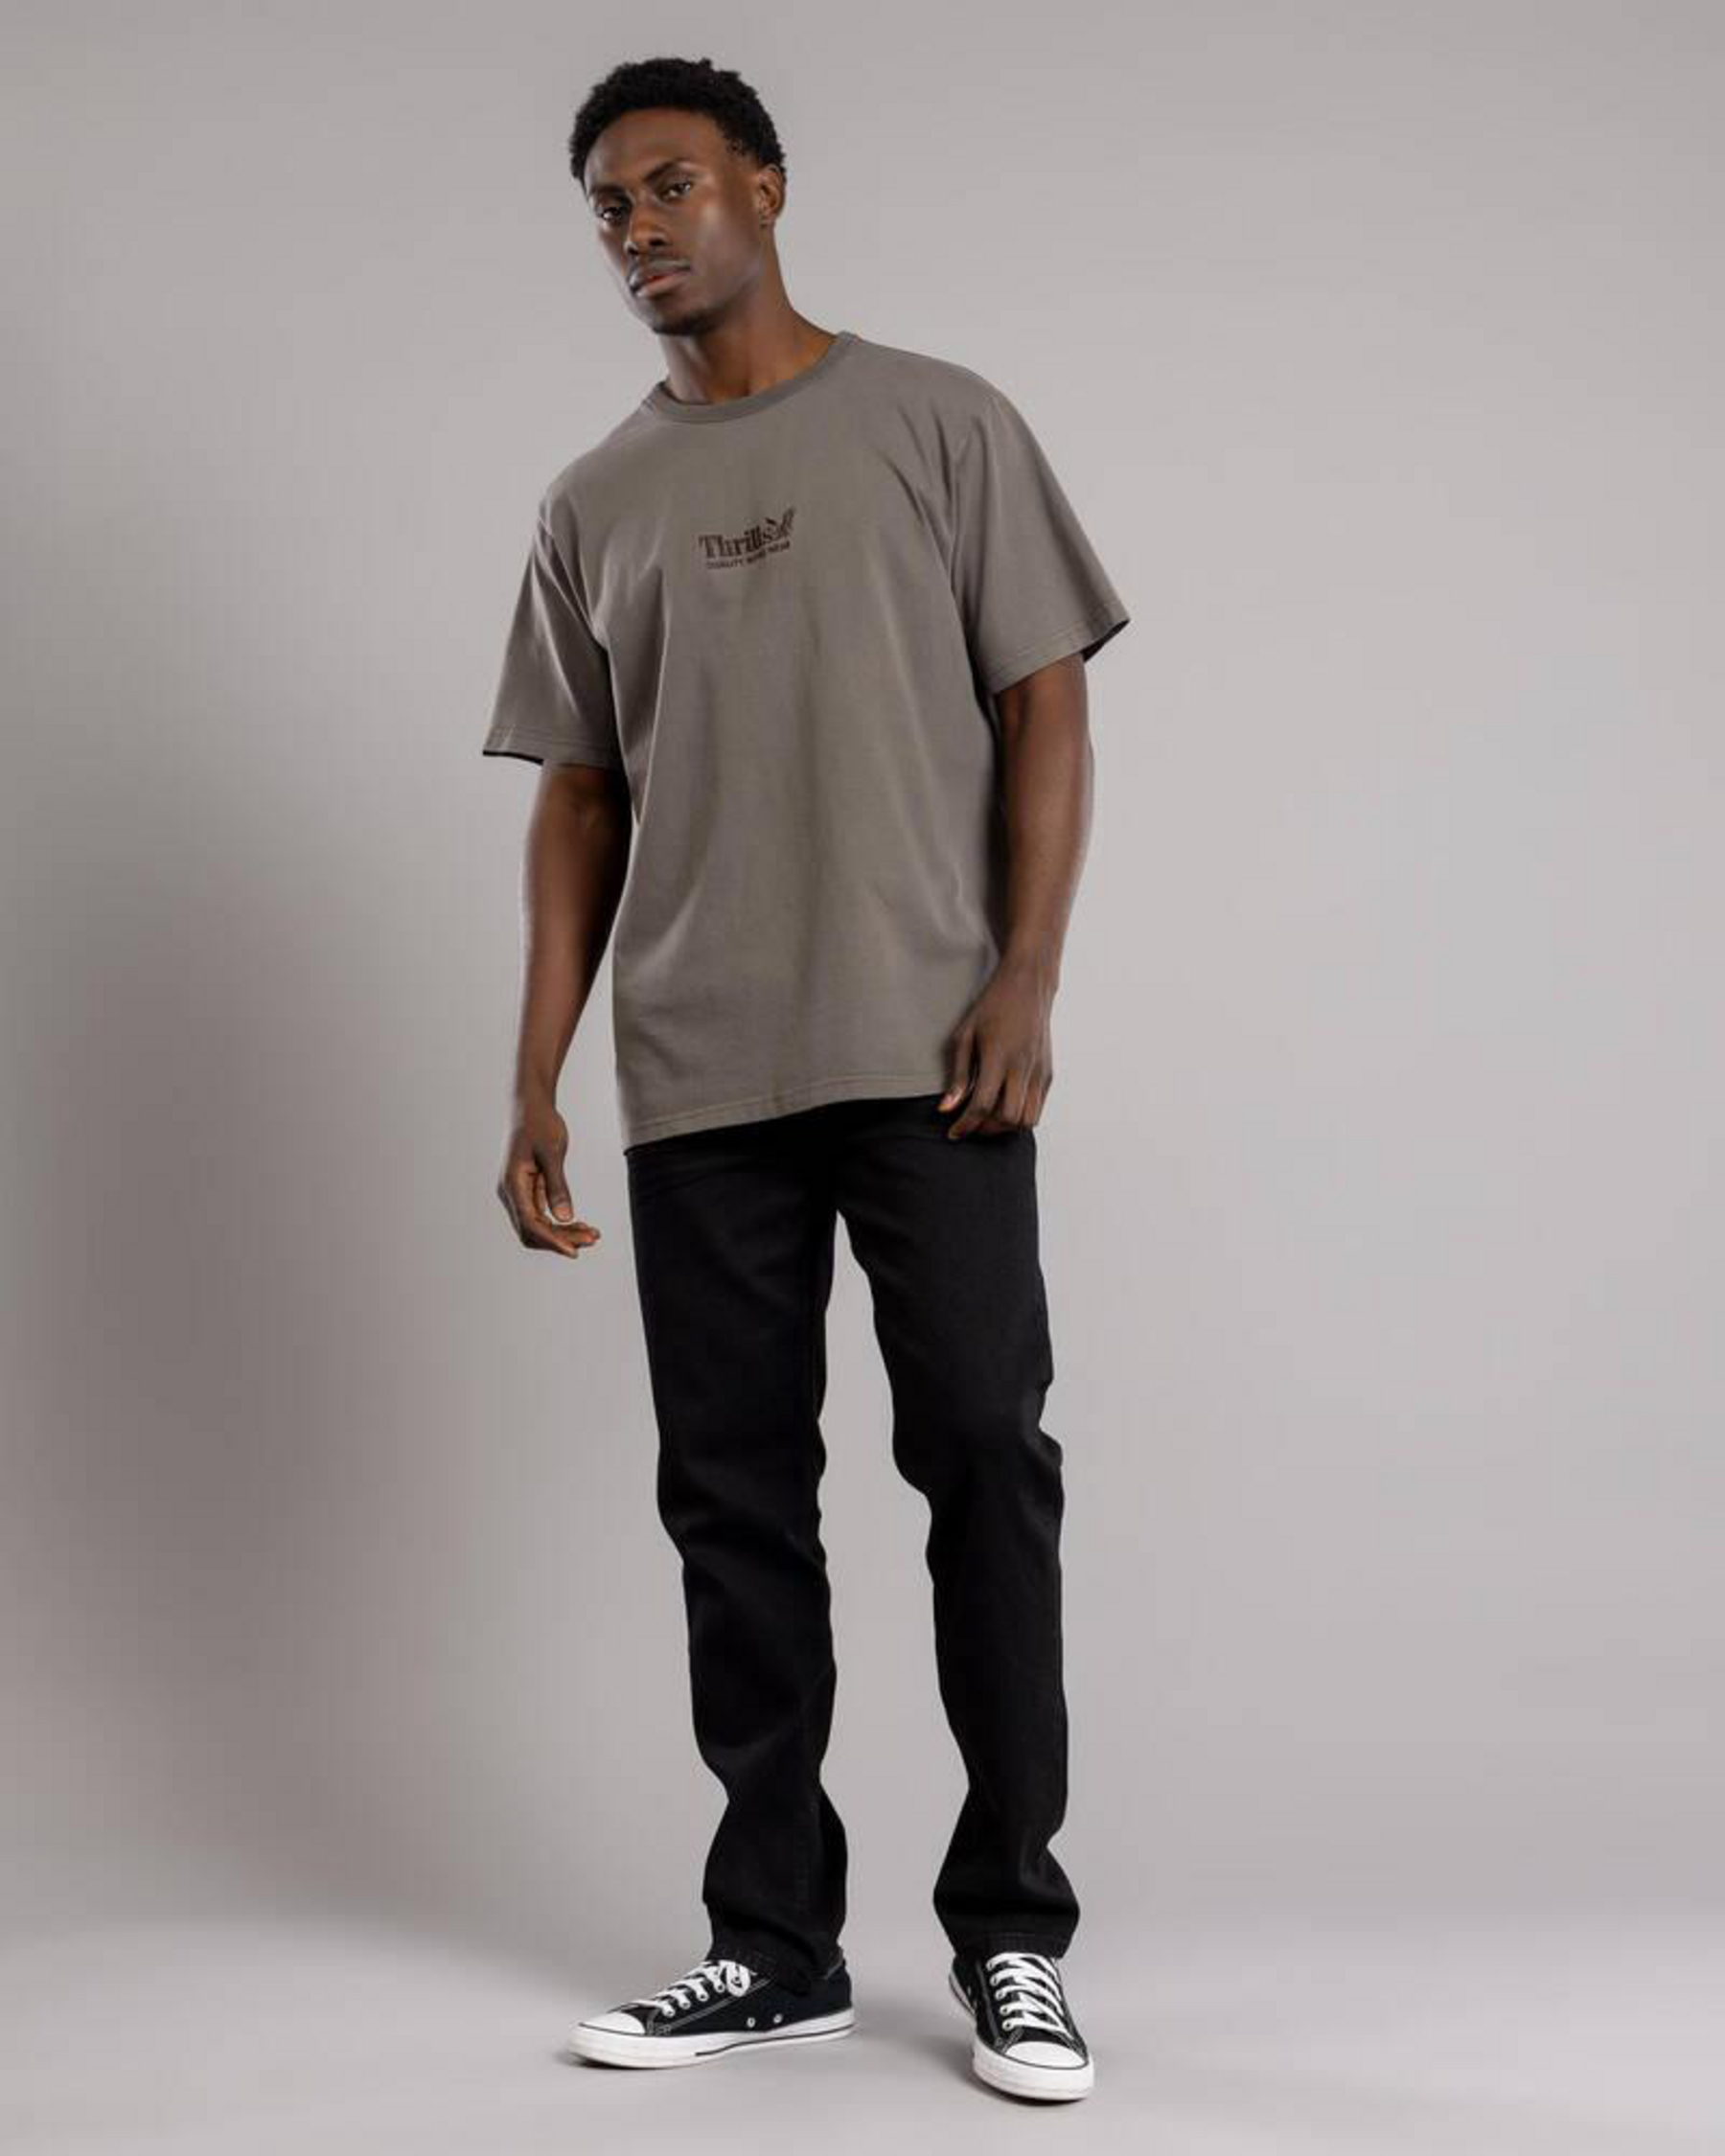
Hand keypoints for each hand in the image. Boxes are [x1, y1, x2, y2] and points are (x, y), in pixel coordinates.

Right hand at [497, 1099, 601, 1256]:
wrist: (530, 1104)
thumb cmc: (540, 1123)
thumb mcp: (552, 1153)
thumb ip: (557, 1186)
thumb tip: (563, 1218)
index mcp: (512, 1184)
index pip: (530, 1224)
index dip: (552, 1241)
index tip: (574, 1251)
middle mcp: (510, 1192)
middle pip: (533, 1230)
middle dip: (561, 1239)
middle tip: (593, 1239)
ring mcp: (518, 1192)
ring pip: (538, 1224)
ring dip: (563, 1232)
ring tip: (592, 1234)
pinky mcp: (527, 1188)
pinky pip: (541, 1213)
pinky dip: (560, 1221)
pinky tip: (580, 1224)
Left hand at [938, 953, 1055, 1138]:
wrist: (1029, 985)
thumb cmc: (992, 1007)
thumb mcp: (965, 1035)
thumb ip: (958, 1075)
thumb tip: (946, 1109)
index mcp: (999, 1056)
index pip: (984, 1104)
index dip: (966, 1125)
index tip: (953, 1133)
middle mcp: (1023, 1066)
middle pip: (1008, 1118)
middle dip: (986, 1129)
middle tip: (970, 1124)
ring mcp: (1040, 1071)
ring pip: (1027, 1120)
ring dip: (1005, 1126)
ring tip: (988, 1118)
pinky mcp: (1049, 1072)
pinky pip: (1038, 1108)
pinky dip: (1020, 1116)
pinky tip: (1004, 1106)